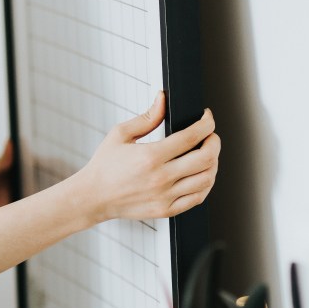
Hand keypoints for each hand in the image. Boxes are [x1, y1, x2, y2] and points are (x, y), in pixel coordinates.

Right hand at [74, 92, 219, 222]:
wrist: (93, 197)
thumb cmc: (105, 165)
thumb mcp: (120, 134)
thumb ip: (147, 117)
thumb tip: (163, 98)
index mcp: (150, 156)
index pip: (192, 136)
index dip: (207, 123)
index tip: (207, 118)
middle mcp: (161, 177)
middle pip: (206, 158)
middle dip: (215, 142)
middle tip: (211, 136)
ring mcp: (165, 196)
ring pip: (206, 179)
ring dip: (213, 163)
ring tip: (207, 154)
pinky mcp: (166, 210)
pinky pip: (198, 197)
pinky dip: (206, 184)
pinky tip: (201, 174)